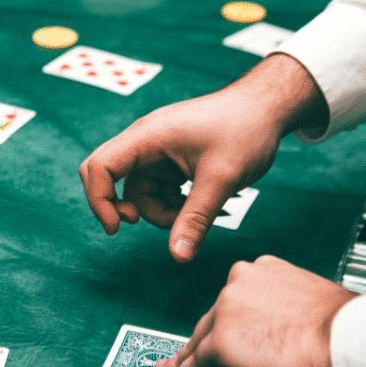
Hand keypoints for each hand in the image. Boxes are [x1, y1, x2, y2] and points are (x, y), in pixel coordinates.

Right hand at [79, 54, 327, 262]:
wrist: (266, 108)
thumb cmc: (244, 130)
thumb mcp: (220, 179)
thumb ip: (195, 219)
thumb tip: (178, 258)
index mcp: (147, 136)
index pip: (99, 167)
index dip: (98, 200)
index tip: (117, 229)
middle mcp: (145, 142)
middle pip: (114, 182)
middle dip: (130, 208)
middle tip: (155, 223)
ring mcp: (157, 151)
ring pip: (141, 192)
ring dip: (164, 211)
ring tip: (204, 213)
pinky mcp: (171, 160)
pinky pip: (159, 190)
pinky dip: (176, 204)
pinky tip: (205, 204)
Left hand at [154, 255, 357, 366]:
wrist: (348, 340)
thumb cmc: (344, 329)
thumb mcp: (309, 303)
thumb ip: (285, 310)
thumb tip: (282, 332)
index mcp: (264, 270)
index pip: (234, 301)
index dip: (223, 322)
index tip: (220, 333)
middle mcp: (240, 281)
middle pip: (212, 318)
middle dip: (202, 340)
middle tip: (185, 358)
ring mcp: (227, 309)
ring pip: (202, 339)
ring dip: (192, 358)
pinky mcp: (221, 340)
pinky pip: (198, 363)